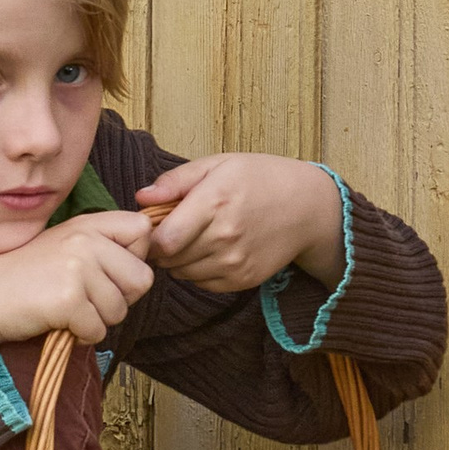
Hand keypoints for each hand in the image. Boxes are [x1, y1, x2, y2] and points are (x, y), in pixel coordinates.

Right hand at [0, 209, 153, 347]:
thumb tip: (145, 263)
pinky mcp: (68, 300)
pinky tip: (60, 322)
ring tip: (68, 309)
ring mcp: (77, 268)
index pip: (142, 230)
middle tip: (88, 298)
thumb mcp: (65, 244)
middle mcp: (85, 240)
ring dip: (98, 319)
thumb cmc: (25, 276)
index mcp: (88, 223)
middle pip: (142, 279)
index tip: (111, 270)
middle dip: (121, 298)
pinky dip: (82, 335)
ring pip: (121, 309)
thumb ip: (103, 245)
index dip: (135, 257)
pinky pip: (99, 330)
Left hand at [136, 154, 344, 293]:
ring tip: (194, 238)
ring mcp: (235, 262)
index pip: (163, 240)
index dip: (150, 236)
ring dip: (179, 261)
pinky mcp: (244, 280)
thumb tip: (141, 197)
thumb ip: (176, 181)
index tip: (154, 226)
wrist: (307, 207)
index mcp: (214, 202)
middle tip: (172, 231)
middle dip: (162, 248)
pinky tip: (211, 251)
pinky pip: (203, 284)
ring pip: (183, 274)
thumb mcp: (218, 165)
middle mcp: (224, 237)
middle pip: (170, 260)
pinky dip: (199, 271)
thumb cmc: (260, 178)